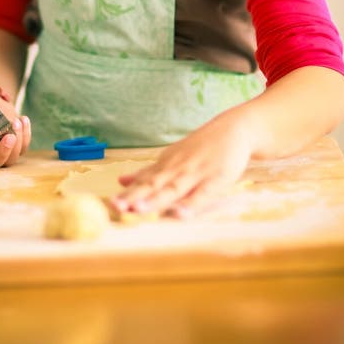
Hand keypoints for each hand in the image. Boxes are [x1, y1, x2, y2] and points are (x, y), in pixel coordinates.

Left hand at [112, 109, 254, 217]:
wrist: (233, 129)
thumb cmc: (201, 148)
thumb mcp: (172, 157)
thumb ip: (149, 171)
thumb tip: (121, 180)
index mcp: (165, 165)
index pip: (143, 182)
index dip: (127, 194)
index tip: (110, 205)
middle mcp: (177, 169)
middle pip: (153, 185)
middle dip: (134, 197)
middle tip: (116, 207)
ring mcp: (195, 174)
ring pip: (173, 190)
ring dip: (155, 200)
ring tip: (138, 209)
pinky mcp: (215, 180)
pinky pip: (201, 195)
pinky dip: (190, 206)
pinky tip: (179, 214)